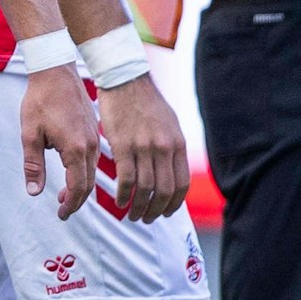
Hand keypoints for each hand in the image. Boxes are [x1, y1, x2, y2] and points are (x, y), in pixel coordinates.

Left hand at [20, 63, 98, 219]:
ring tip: (66, 197)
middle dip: (77, 200)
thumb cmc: (39, 101)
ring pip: (92, 172)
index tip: (61, 215)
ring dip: (81, 187)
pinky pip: (93, 160)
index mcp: (76, 149)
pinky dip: (85, 172)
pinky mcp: (94, 131)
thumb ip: (33, 165)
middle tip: (63, 211)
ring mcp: (95, 138)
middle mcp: (91, 146)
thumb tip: (35, 192)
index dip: (71, 204)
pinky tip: (74, 174)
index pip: (78, 187)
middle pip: (89, 184)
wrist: (55, 72)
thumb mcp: (30, 134)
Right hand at [95, 74, 189, 222]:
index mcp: (177, 145)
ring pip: (145, 189)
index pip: (181, 184)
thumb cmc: (145, 102)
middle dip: (156, 211)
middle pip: (164, 191)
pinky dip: (124, 194)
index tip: (165, 213)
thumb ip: (172, 147)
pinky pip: (126, 178)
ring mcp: (144, 147)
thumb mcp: (169, 124)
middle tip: (147, 219)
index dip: (173, 204)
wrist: (125, 80)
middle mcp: (164, 148)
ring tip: (133, 215)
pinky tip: (120, 201)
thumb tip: (173, 170)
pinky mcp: (123, 144)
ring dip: (139, 207)